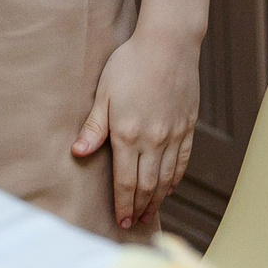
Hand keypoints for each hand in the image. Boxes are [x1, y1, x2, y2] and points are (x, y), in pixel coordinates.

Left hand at [74, 26, 200, 229]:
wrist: (167, 45)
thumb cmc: (129, 63)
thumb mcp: (104, 93)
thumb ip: (94, 126)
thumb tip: (79, 152)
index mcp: (128, 134)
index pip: (126, 181)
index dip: (123, 203)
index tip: (120, 219)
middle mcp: (154, 140)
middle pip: (147, 185)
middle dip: (140, 207)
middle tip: (134, 222)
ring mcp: (174, 135)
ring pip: (167, 177)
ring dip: (157, 198)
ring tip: (150, 212)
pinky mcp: (188, 126)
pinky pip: (183, 161)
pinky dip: (176, 178)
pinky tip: (169, 187)